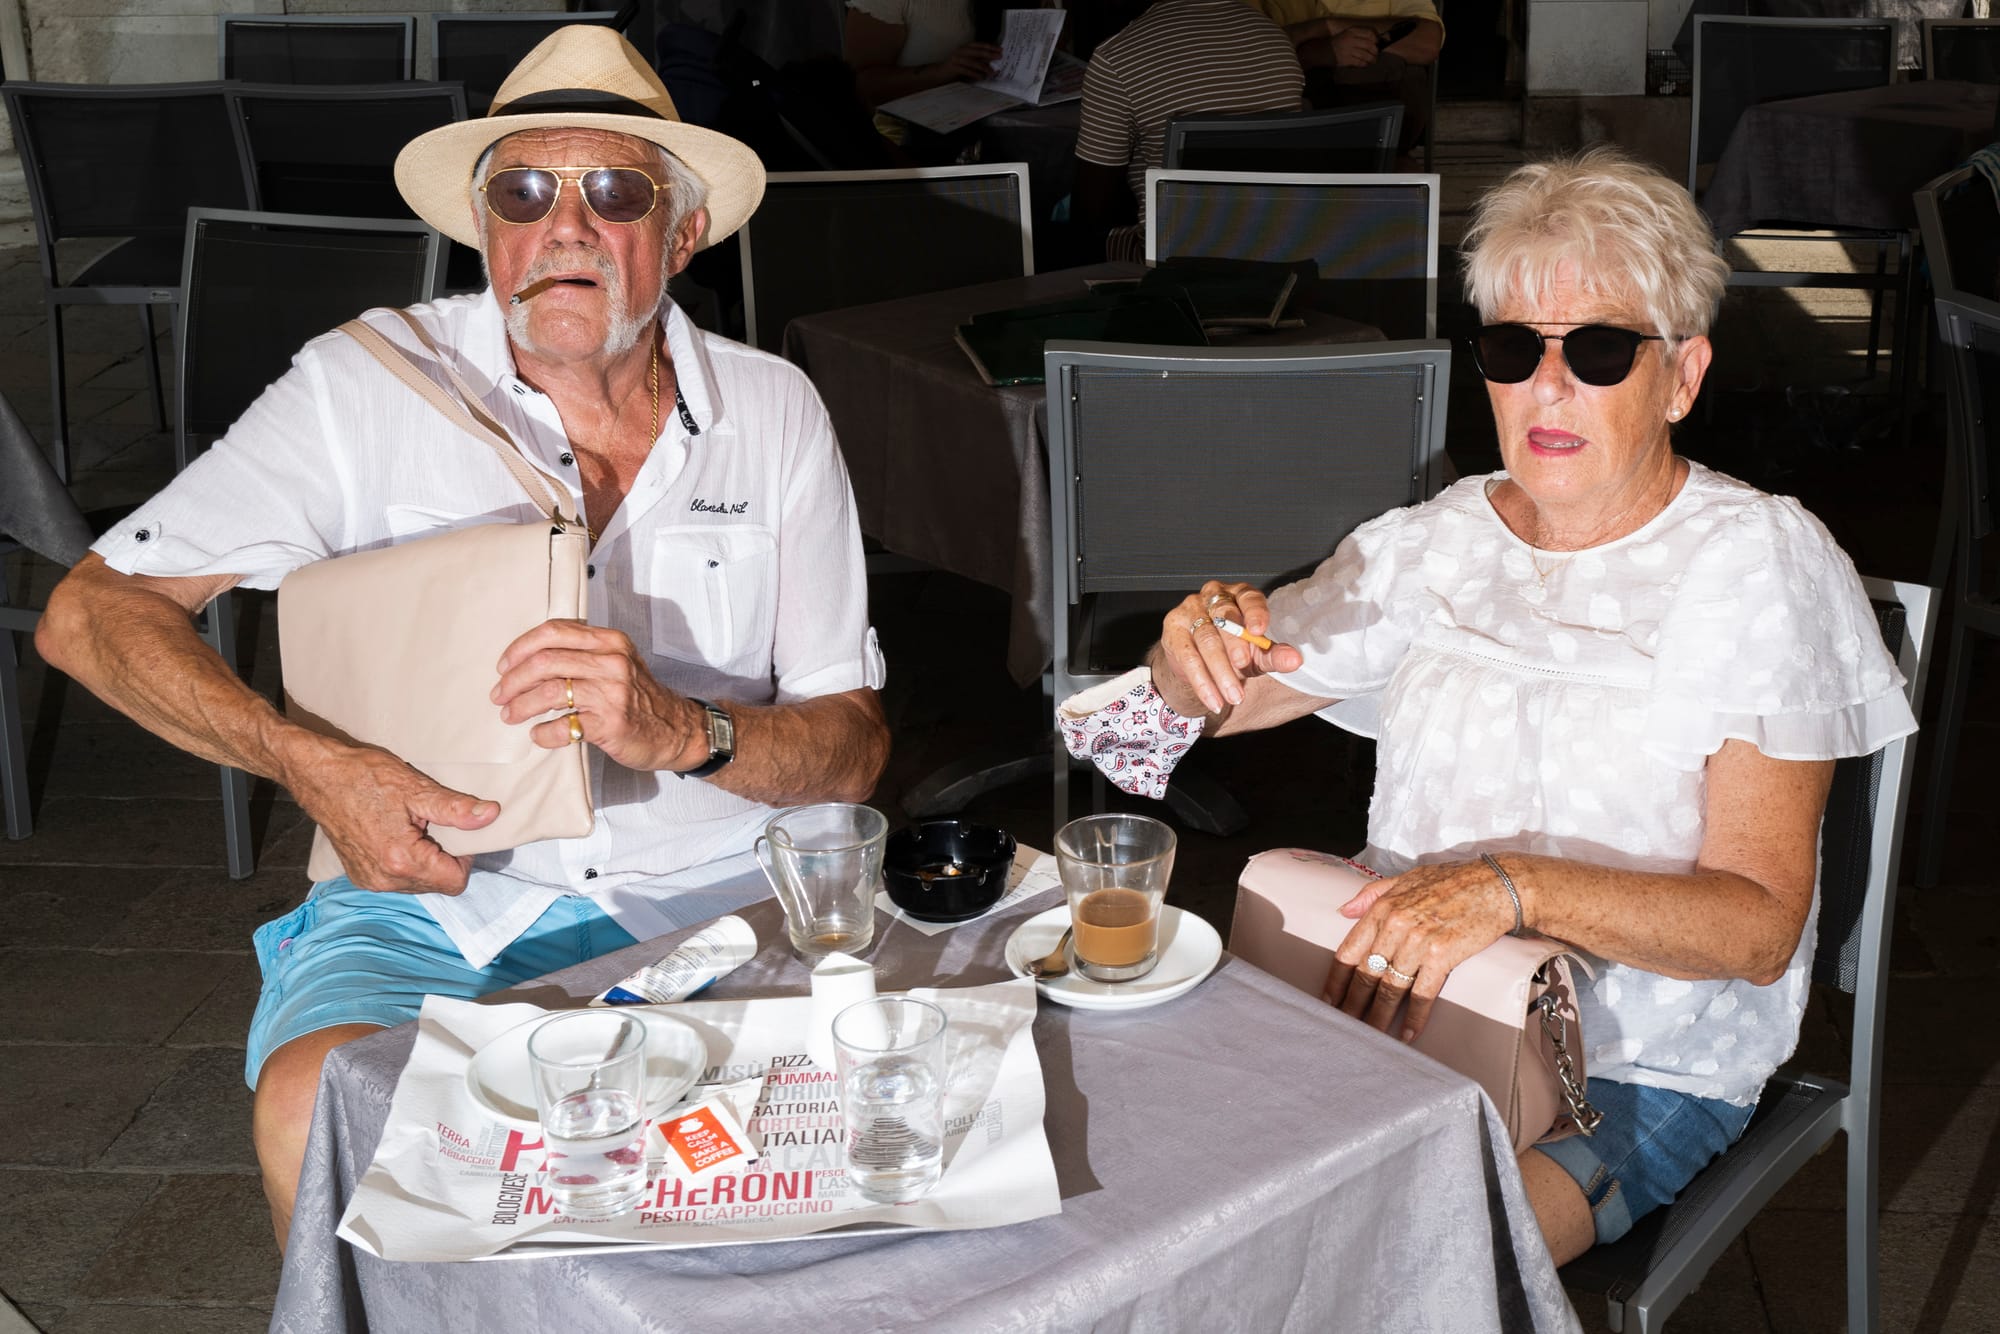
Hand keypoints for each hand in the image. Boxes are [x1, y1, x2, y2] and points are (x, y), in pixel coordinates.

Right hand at [290, 737, 498, 894]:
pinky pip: (398, 880)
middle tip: (433, 825)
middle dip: (445, 858)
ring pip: (419, 884)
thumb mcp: (416, 788)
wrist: (318, 776)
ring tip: (414, 829)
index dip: (465, 857)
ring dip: (426, 862)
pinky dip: (407, 863)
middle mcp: (384, 879)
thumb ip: (455, 809)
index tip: (456, 831)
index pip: (455, 881)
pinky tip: (398, 835)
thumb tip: (491, 815)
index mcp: (401, 861)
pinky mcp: (360, 876)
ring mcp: (369, 880)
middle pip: (438, 885)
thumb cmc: (364, 777)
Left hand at [491, 618, 702, 773]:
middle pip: (545, 662)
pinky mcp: (611, 724)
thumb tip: (528, 658)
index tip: (504, 666)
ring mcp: (612, 694)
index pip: (553, 632)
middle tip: (500, 695)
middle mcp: (612, 662)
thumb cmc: (638, 697)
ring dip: (521, 705)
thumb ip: (581, 652)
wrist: (675, 729)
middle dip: (513, 680)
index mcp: (610, 641)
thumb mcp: (617, 662)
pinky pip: (564, 727)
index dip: (520, 648)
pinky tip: (538, 735)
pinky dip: (543, 733)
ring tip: (510, 715)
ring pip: (549, 693)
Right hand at [931, 42, 1002, 81]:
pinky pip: (967, 70)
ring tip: (992, 72)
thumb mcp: (968, 62)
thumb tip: (992, 60)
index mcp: (965, 48)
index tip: (1000, 49)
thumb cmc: (955, 69)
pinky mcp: (954, 68)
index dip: (990, 46)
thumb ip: (978, 60)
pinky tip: (981, 77)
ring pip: (973, 62)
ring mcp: (957, 59)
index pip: (979, 45)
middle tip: (1000, 56)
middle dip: (990, 54)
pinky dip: (975, 74)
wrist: (939, 74)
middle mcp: (961, 51)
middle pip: (978, 52)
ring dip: (984, 67)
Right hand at [1156, 580, 1302, 713]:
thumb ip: (1273, 654)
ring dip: (1220, 671)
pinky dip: (1202, 682)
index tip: (1259, 631)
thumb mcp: (1256, 653)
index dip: (1254, 612)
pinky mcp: (1173, 631)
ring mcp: (1189, 611)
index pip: (1248, 598)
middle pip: (1224, 617)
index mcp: (1239, 595)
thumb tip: (1294, 660)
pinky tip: (1213, 699)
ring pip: (1206, 640)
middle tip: (1243, 666)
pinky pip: (1188, 657)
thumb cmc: (1232, 650)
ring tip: (1234, 696)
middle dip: (1235, 644)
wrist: (1198, 663)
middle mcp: (1212, 597)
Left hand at [1320, 860, 1517, 1039]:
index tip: (1328, 1000)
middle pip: (1366, 974)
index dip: (1336, 980)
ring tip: (1371, 1036)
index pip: (1349, 951)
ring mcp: (1418, 942)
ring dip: (1379, 1016)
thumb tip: (1345, 910)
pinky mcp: (1442, 956)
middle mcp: (1395, 926)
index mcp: (1382, 909)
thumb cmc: (1452, 880)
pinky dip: (1415, 1017)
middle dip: (1353, 1004)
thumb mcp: (1406, 878)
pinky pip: (1422, 993)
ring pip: (1390, 988)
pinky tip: (1408, 1033)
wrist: (1495, 886)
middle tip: (1344, 1026)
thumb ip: (1372, 894)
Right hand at [1331, 25, 1379, 66]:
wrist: (1322, 51)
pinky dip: (1364, 64)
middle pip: (1369, 45)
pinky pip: (1359, 62)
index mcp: (1352, 31)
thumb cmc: (1337, 42)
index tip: (1377, 43)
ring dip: (1371, 59)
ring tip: (1373, 61)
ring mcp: (1348, 50)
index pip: (1369, 33)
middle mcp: (1350, 39)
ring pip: (1365, 55)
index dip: (1376, 39)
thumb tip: (1374, 42)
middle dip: (1375, 51)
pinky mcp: (1345, 60)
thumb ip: (1358, 35)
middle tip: (1376, 54)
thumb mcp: (1347, 34)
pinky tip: (1365, 64)